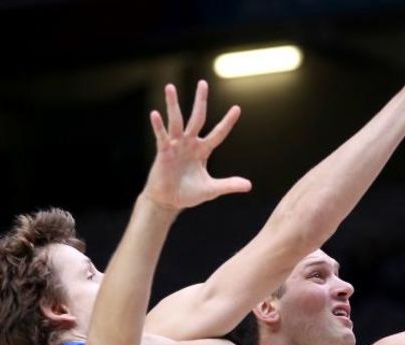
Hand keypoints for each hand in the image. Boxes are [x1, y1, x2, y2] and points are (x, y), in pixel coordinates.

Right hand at [142, 81, 251, 210]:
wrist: (168, 202)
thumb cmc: (188, 193)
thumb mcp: (211, 189)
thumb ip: (229, 185)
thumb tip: (249, 186)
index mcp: (203, 150)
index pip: (218, 133)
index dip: (227, 122)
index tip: (237, 108)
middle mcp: (190, 143)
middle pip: (197, 117)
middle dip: (200, 100)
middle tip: (203, 83)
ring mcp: (176, 146)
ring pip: (176, 121)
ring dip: (173, 104)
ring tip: (170, 87)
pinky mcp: (163, 152)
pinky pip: (161, 136)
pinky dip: (158, 126)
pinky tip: (155, 114)